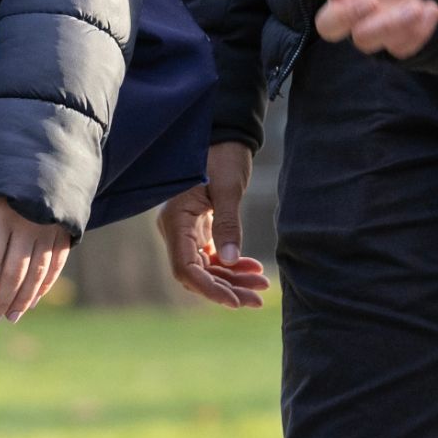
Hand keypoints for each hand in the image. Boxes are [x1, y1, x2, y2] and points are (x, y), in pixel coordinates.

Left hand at [0, 198, 70, 323]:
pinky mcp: (64, 230)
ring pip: (37, 273)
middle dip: (1, 299)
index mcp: (1, 214)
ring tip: (13, 315)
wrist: (41, 151)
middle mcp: (27, 224)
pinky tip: (33, 299)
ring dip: (24, 298)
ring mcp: (49, 228)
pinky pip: (56, 265)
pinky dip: (45, 285)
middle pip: (14, 272)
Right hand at [158, 142, 270, 308]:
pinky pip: (212, 258)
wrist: (224, 136)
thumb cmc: (223, 156)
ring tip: (261, 286)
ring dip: (232, 280)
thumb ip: (227, 223)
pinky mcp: (199, 229)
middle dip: (227, 289)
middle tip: (258, 299)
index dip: (208, 289)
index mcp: (176, 220)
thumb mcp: (227, 188)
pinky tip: (253, 269)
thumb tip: (229, 260)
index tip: (235, 300)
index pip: (185, 268)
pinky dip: (231, 266)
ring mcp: (187, 231)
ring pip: (206, 269)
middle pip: (196, 274)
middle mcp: (176, 229)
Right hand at [300, 0, 437, 58]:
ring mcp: (370, 27)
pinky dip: (416, 33)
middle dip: (346, 16)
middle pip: (328, 25)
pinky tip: (431, 10)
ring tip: (414, 5)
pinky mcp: (396, 41)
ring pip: (363, 40)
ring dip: (387, 26)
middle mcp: (348, 6)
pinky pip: (400, 47)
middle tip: (370, 0)